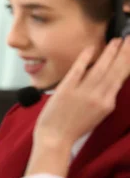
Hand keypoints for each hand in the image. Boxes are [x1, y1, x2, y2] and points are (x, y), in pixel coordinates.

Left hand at [26, 38, 129, 177]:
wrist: (55, 137)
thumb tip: (110, 79)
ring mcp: (82, 92)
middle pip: (115, 71)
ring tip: (118, 40)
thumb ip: (104, 96)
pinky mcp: (66, 89)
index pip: (120, 78)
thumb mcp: (97, 113)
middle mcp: (98, 96)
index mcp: (107, 103)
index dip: (127, 62)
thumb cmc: (75, 126)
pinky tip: (92, 47)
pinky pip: (78, 70)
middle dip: (125, 53)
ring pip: (100, 68)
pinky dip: (84, 58)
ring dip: (110, 53)